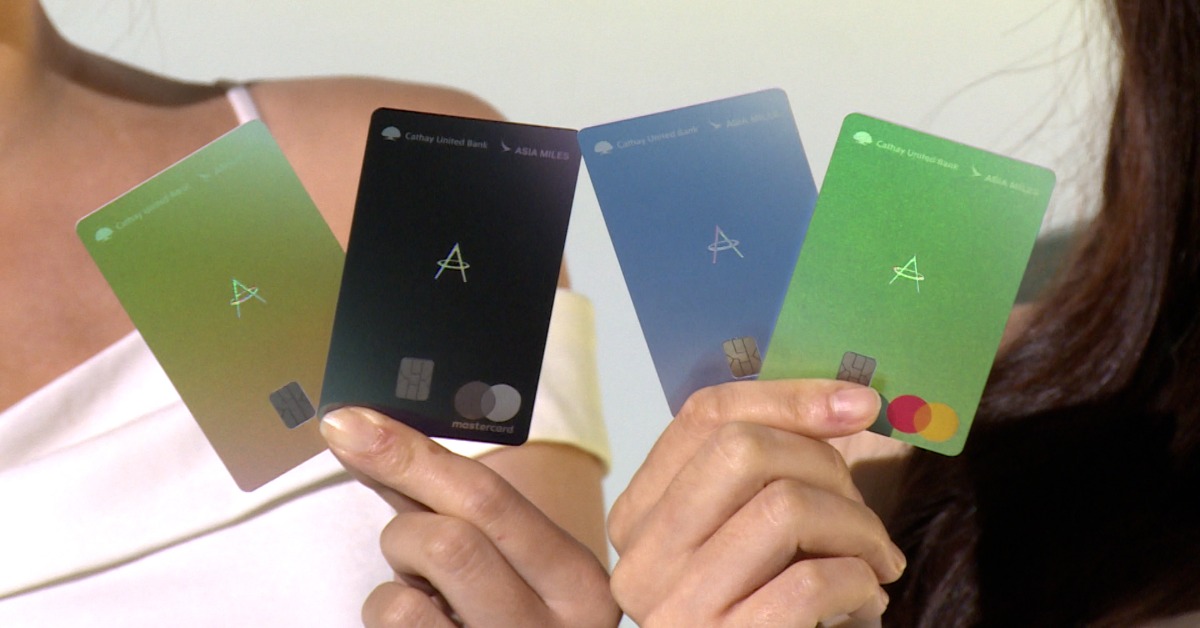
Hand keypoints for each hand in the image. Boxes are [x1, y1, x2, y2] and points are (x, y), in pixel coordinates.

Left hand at [321, 407, 619, 626]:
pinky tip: (423, 621)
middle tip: (407, 546)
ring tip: (425, 594)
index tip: (351, 425)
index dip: (409, 453)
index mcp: (577, 582)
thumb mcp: (504, 552)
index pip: (489, 498)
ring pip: (403, 601)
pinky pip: (390, 627)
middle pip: (448, 545)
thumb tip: (363, 432)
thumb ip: (443, 495)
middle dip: (406, 533)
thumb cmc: (510, 607)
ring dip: (395, 584)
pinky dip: (386, 613)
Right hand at [607, 380, 905, 625]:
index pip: (702, 417)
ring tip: (874, 560)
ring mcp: (678, 611)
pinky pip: (812, 581)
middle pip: (739, 449)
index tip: (858, 403)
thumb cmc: (777, 609)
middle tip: (861, 510)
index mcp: (640, 517)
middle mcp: (642, 561)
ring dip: (857, 528)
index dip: (788, 397)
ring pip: (784, 507)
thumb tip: (846, 397)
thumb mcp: (757, 531)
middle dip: (826, 465)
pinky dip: (859, 581)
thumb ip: (769, 466)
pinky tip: (865, 599)